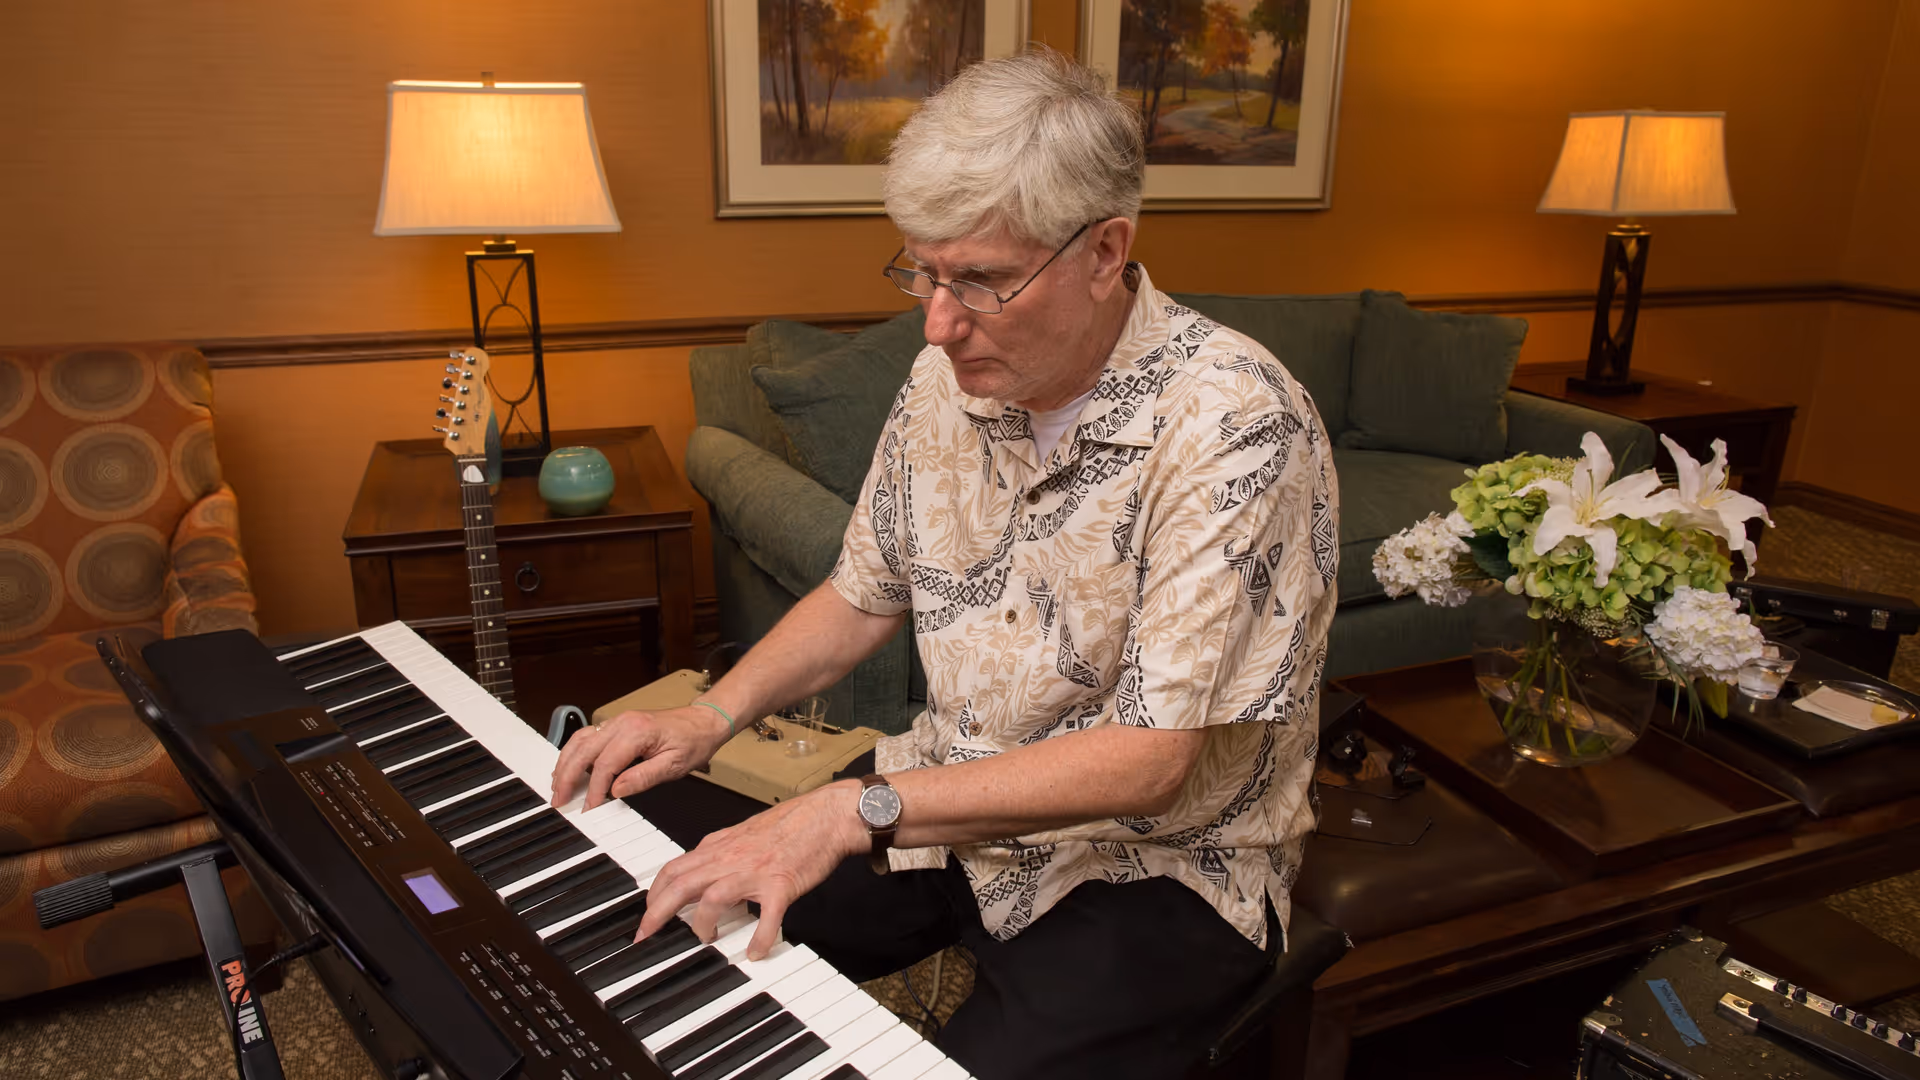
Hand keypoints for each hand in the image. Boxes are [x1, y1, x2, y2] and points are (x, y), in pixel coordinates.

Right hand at [549, 705, 731, 808]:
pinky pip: (587, 736)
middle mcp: (623, 723)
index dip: (594, 789)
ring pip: (580, 740)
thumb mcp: (674, 765)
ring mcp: (618, 721)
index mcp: (637, 731)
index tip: (589, 808)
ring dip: (565, 763)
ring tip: (558, 786)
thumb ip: (644, 777)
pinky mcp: (617, 725)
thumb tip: (617, 790)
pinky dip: (574, 753)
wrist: (704, 721)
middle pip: (584, 750)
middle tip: (560, 800)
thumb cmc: (693, 740)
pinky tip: (569, 767)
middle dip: (568, 777)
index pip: (605, 764)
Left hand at [636, 780, 867, 960]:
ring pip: (713, 898)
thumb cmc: (790, 824)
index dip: (654, 895)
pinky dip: (759, 938)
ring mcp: (756, 871)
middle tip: (646, 936)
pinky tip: (756, 952)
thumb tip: (699, 868)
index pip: (673, 869)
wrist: (826, 815)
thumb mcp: (742, 832)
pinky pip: (767, 917)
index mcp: (720, 846)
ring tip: (706, 940)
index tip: (646, 915)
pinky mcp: (782, 884)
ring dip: (703, 924)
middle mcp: (731, 858)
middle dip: (657, 913)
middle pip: (681, 884)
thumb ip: (719, 851)